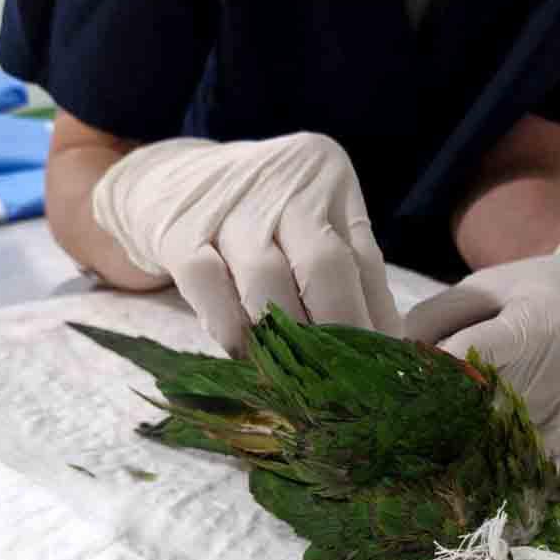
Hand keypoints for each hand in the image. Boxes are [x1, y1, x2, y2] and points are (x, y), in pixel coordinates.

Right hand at [92, 132, 400, 352]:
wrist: (169, 180)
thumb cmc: (260, 216)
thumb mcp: (313, 226)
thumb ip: (352, 275)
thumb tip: (390, 350)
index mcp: (327, 175)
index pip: (364, 262)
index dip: (374, 324)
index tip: (379, 373)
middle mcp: (282, 179)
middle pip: (324, 266)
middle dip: (336, 334)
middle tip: (339, 384)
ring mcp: (227, 202)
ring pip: (267, 282)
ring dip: (282, 341)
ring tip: (293, 377)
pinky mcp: (178, 228)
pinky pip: (210, 287)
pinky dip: (232, 329)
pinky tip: (243, 352)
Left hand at [405, 229, 559, 455]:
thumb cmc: (537, 288)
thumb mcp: (483, 287)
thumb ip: (431, 320)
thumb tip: (390, 364)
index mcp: (532, 326)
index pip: (467, 363)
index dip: (429, 380)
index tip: (397, 392)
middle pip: (480, 411)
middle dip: (444, 414)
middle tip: (417, 416)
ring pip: (503, 440)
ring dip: (476, 434)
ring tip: (463, 417)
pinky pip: (533, 452)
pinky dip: (511, 442)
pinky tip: (506, 421)